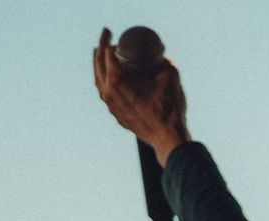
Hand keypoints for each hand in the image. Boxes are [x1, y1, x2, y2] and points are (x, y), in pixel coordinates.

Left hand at [92, 28, 188, 164]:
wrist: (168, 139)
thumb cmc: (168, 108)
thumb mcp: (170, 76)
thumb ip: (165, 61)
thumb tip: (161, 57)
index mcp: (117, 81)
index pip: (106, 53)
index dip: (107, 39)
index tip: (112, 33)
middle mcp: (108, 93)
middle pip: (98, 65)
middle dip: (100, 48)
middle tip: (105, 37)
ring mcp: (111, 106)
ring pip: (98, 80)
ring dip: (98, 65)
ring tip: (100, 55)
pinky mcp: (116, 115)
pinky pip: (105, 93)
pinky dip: (105, 81)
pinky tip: (109, 79)